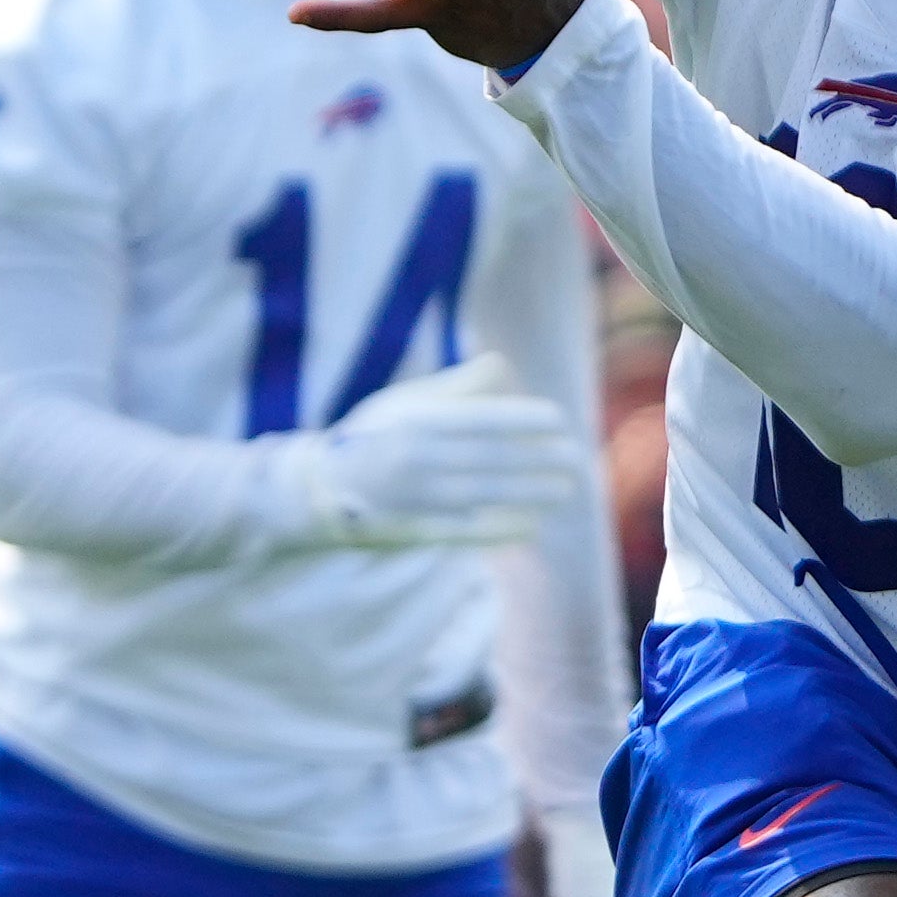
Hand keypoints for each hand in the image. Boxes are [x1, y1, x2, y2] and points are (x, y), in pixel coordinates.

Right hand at [283, 358, 582, 549]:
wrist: (319, 489)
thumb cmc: (371, 435)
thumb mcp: (406, 401)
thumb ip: (457, 387)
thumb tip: (504, 366)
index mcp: (418, 421)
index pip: (481, 420)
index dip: (524, 420)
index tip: (560, 420)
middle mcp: (418, 459)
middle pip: (491, 460)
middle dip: (539, 460)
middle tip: (577, 459)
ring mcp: (417, 498)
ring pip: (484, 495)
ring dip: (530, 493)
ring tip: (565, 489)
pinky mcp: (416, 528)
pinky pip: (466, 530)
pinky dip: (499, 529)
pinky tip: (531, 526)